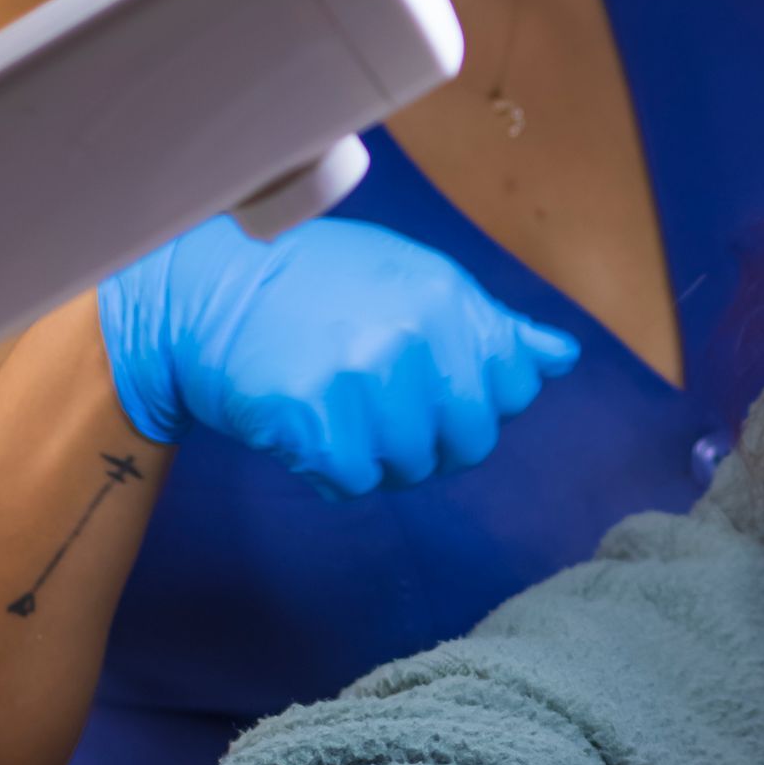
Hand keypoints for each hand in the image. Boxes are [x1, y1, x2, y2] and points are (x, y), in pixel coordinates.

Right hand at [99, 217, 577, 496]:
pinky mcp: (313, 419)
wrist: (201, 292)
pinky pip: (354, 483)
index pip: (510, 390)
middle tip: (373, 400)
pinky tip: (304, 425)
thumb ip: (490, 326)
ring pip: (408, 468)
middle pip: (467, 442)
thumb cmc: (314, 287)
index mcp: (446, 297)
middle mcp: (413, 335)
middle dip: (427, 438)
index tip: (423, 377)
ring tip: (332, 404)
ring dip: (373, 455)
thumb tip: (562, 359)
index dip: (468, 397)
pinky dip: (329, 470)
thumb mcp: (411, 281)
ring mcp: (362, 378)